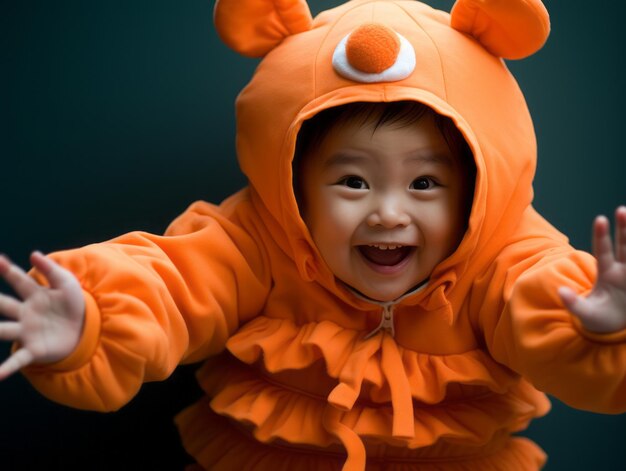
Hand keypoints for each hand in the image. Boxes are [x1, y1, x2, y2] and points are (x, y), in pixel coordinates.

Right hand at [0, 252, 84, 379]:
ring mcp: (27, 332)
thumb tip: (33, 254)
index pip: (17, 280)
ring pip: (4, 331)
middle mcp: (25, 313)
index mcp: (34, 295)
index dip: (6, 270)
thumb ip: (51, 269)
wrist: (88, 329)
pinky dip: (6, 368)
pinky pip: (18, 360)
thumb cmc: (73, 304)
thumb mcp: (67, 284)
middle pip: (3, 305)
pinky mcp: (34, 350)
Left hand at [559, 206, 625, 333]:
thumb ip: (573, 303)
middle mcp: (621, 272)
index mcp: (606, 275)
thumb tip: (560, 292)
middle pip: (625, 246)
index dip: (602, 236)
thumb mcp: (584, 313)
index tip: (600, 219)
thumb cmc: (599, 318)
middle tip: (621, 209)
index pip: (603, 252)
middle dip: (625, 229)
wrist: (615, 328)